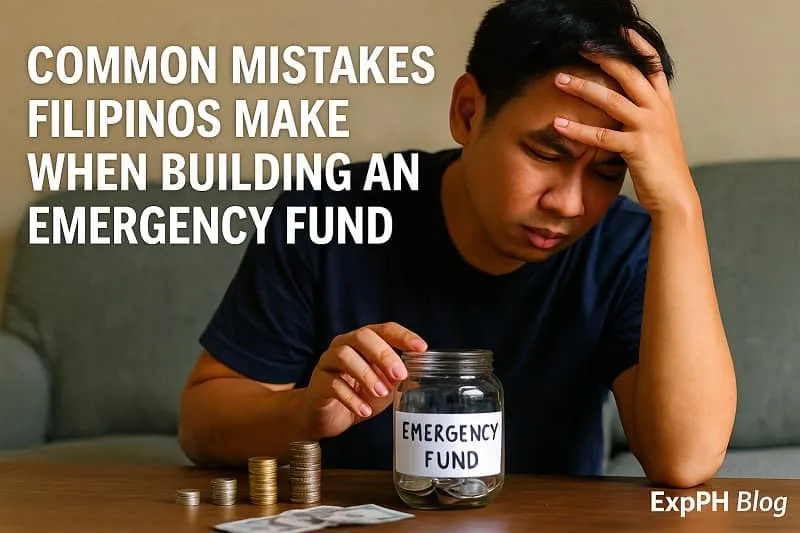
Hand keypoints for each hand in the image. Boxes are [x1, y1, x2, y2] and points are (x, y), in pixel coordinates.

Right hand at [301, 322, 426, 439]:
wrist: (328, 416)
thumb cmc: (359, 394)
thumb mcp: (385, 386)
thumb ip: (398, 378)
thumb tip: (419, 376)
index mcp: (364, 341)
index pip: (385, 329)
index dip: (403, 336)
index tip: (421, 348)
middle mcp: (344, 345)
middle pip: (362, 336)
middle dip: (383, 354)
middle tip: (399, 374)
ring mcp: (328, 362)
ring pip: (344, 356)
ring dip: (366, 374)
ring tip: (381, 392)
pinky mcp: (318, 383)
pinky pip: (333, 384)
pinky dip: (352, 398)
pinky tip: (364, 410)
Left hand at [552, 29, 698, 214]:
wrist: (676, 197)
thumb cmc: (662, 169)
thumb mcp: (658, 135)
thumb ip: (643, 117)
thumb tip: (623, 106)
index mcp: (664, 105)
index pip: (652, 66)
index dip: (637, 47)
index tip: (620, 32)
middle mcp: (658, 110)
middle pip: (628, 74)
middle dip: (603, 57)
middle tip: (580, 47)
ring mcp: (648, 126)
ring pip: (611, 99)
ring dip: (582, 87)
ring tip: (559, 79)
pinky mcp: (636, 147)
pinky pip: (600, 135)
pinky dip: (577, 129)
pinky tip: (558, 124)